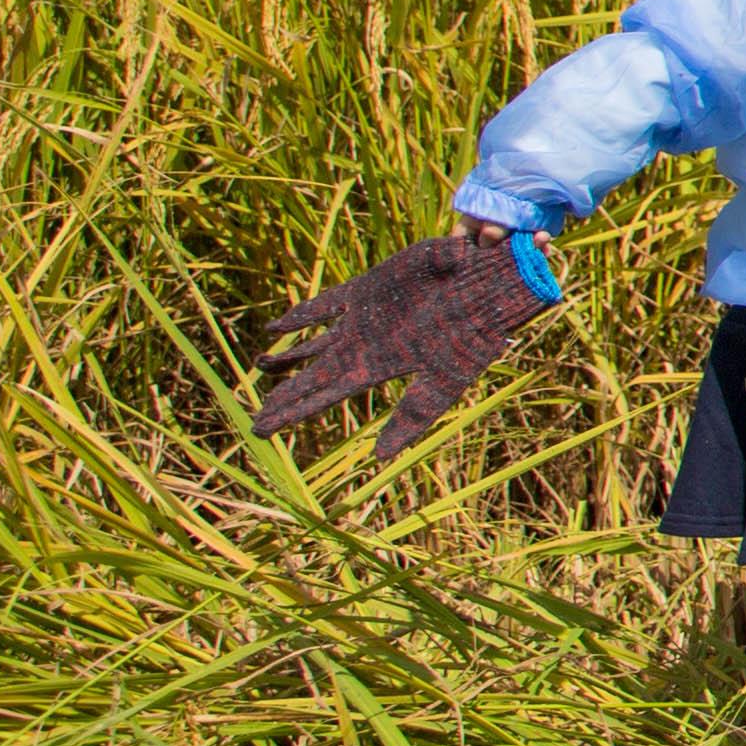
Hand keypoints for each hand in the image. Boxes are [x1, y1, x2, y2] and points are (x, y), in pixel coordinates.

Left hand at [255, 229, 560, 457]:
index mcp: (376, 368)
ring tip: (259, 365)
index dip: (291, 411)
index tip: (259, 430)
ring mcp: (362, 318)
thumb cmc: (474, 336)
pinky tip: (276, 326)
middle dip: (285, 397)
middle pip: (313, 377)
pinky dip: (300, 315)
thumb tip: (380, 458)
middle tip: (256, 421)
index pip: (322, 395)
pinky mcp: (367, 289)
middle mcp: (364, 347)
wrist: (489, 288)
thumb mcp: (445, 381)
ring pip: (313, 343)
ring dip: (287, 356)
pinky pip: (324, 305)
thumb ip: (413, 416)